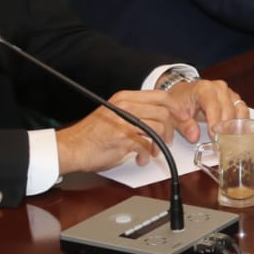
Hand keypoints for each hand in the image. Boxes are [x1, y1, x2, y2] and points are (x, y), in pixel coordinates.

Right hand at [54, 89, 185, 173]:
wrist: (70, 148)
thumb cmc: (92, 136)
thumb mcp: (115, 116)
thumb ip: (136, 113)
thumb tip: (162, 119)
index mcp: (125, 97)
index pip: (160, 95)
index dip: (176, 107)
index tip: (183, 118)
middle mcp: (125, 105)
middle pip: (164, 111)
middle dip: (171, 129)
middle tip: (167, 141)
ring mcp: (123, 120)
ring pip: (158, 126)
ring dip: (160, 143)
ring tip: (152, 152)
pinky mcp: (122, 136)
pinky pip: (146, 143)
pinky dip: (147, 154)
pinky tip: (141, 158)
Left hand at [161, 77, 245, 143]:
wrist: (184, 92)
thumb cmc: (180, 101)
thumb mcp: (175, 114)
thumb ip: (184, 125)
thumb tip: (194, 136)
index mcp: (204, 88)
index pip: (213, 106)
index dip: (215, 123)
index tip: (214, 136)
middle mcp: (219, 88)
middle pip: (228, 109)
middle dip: (225, 127)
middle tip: (221, 142)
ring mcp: (229, 92)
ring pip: (239, 109)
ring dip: (236, 126)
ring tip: (231, 140)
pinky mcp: (234, 99)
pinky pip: (243, 110)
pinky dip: (242, 122)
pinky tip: (238, 134)